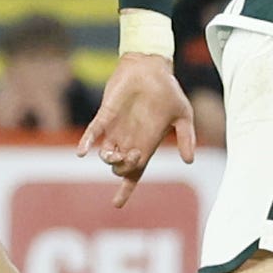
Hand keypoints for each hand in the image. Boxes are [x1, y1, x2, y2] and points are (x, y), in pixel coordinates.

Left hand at [81, 52, 198, 194]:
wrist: (152, 67)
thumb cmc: (169, 91)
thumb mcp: (183, 114)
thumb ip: (186, 137)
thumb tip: (189, 160)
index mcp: (147, 144)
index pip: (135, 172)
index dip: (126, 189)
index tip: (116, 205)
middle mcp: (130, 140)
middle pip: (120, 167)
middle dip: (123, 168)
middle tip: (131, 156)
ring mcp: (116, 128)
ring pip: (106, 154)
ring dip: (108, 159)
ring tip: (112, 153)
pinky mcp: (106, 114)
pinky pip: (94, 131)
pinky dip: (87, 142)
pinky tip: (82, 151)